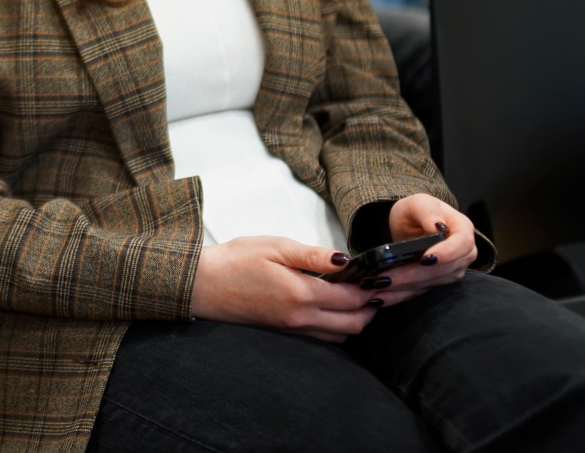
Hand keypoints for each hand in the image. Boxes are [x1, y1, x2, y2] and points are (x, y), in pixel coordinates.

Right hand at [191, 236, 381, 342]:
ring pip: (341, 335)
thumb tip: (346, 259)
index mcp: (301, 294)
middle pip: (354, 323)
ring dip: (357, 319)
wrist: (201, 285)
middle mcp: (301, 318)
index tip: (383, 274)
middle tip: (379, 287)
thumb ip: (312, 255)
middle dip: (372, 308)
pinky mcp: (285, 332)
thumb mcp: (274, 247)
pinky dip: (338, 327)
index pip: (352, 298)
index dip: (373, 287)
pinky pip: (323, 338)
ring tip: (360, 297)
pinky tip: (335, 309)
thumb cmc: (235, 261)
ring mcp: (293, 330)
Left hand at [361, 195, 477, 306]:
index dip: (446, 253)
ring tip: (377, 288)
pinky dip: (400, 296)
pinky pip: (420, 292)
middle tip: (386, 278)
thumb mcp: (419, 203)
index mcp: (462, 230)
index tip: (426, 259)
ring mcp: (452, 271)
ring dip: (404, 289)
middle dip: (414, 275)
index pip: (462, 244)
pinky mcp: (436, 283)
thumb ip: (427, 211)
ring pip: (431, 284)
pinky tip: (380, 298)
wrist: (413, 223)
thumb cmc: (418, 210)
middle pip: (444, 270)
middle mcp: (463, 254)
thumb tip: (437, 227)